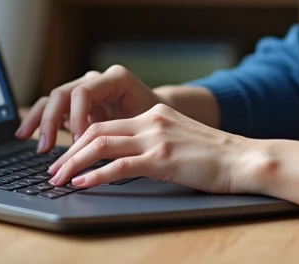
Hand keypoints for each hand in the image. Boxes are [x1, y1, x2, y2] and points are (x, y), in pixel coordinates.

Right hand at [15, 65, 160, 153]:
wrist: (158, 117)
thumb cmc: (154, 120)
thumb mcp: (144, 124)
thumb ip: (123, 132)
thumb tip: (103, 151)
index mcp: (115, 79)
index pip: (84, 92)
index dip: (76, 116)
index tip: (77, 141)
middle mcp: (95, 81)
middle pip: (63, 93)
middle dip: (51, 120)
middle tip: (45, 146)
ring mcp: (83, 90)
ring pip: (52, 98)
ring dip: (38, 119)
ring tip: (25, 138)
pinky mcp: (75, 105)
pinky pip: (51, 108)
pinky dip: (38, 120)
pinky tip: (26, 136)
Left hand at [45, 102, 261, 194]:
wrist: (245, 159)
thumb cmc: (217, 158)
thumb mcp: (180, 141)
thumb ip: (155, 144)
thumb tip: (127, 162)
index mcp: (155, 114)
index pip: (106, 123)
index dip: (80, 140)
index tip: (66, 157)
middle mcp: (152, 121)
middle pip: (97, 130)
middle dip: (70, 152)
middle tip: (53, 171)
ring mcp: (156, 138)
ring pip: (101, 144)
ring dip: (74, 163)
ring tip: (59, 179)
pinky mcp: (162, 158)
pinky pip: (119, 164)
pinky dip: (96, 174)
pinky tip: (83, 183)